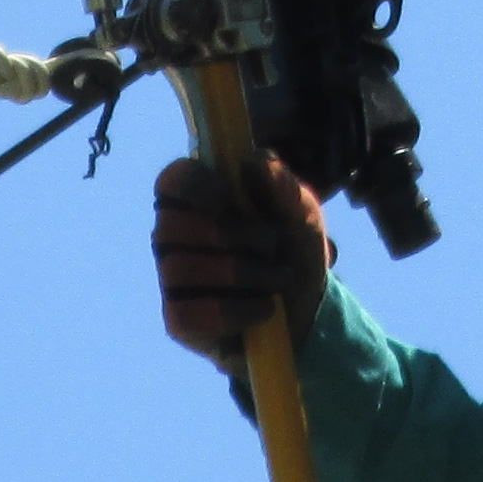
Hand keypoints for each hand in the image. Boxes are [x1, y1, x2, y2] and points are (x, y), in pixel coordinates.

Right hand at [153, 155, 329, 370]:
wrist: (310, 309)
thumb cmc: (295, 247)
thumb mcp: (301, 211)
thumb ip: (280, 182)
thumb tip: (251, 160)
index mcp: (198, 198)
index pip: (172, 181)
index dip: (192, 185)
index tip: (227, 196)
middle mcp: (174, 237)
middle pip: (172, 225)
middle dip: (233, 234)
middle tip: (273, 243)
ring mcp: (172, 280)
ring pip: (181, 268)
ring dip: (243, 272)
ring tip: (279, 277)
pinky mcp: (178, 321)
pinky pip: (186, 315)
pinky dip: (235, 310)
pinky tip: (264, 308)